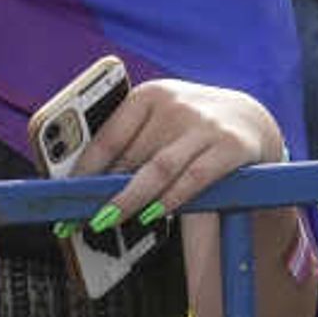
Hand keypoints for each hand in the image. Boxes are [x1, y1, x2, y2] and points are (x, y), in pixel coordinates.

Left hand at [85, 78, 285, 223]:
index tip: (67, 192)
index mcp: (150, 96)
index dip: (85, 168)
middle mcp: (175, 105)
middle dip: (104, 191)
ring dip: (129, 199)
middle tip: (81, 217)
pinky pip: (192, 179)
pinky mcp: (228, 147)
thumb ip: (132, 145)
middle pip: (131, 157)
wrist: (250, 120)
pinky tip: (151, 215)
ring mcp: (203, 125)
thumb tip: (91, 185)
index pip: (109, 135)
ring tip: (106, 221)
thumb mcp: (161, 122)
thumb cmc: (191, 128)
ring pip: (158, 169)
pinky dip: (169, 199)